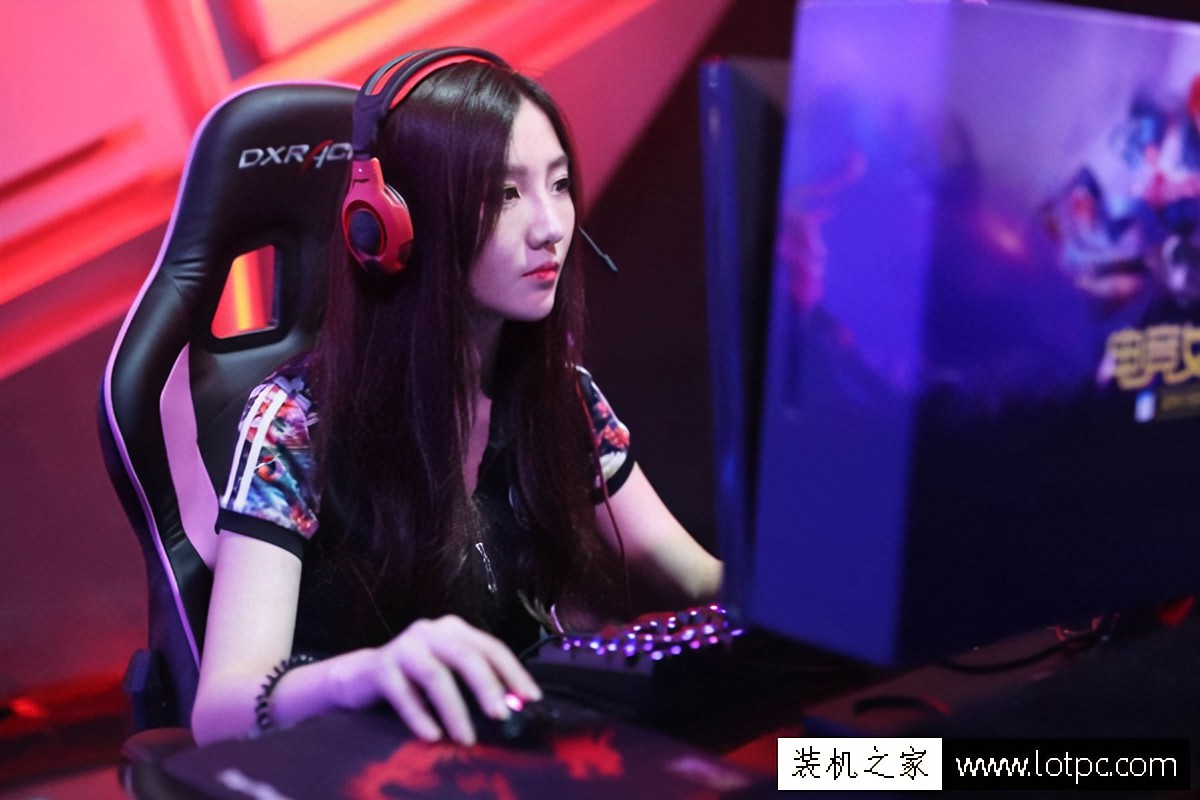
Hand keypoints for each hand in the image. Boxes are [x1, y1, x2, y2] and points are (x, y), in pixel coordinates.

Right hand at [342, 615, 540, 745]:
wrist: (361, 678)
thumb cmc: (414, 678)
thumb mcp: (448, 672)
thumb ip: (476, 682)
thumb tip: (514, 707)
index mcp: (454, 629)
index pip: (491, 647)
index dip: (513, 672)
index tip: (530, 698)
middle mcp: (431, 631)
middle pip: (466, 656)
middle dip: (487, 687)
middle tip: (502, 716)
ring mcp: (404, 646)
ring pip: (436, 676)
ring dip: (455, 710)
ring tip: (467, 738)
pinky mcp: (381, 666)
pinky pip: (404, 694)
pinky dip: (420, 717)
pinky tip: (432, 737)